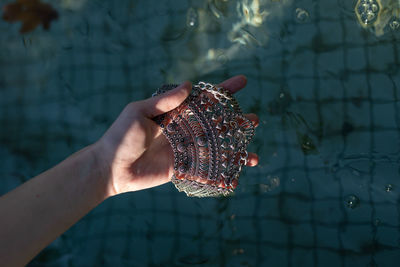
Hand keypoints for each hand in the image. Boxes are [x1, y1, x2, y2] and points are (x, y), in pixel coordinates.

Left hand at [95, 75, 259, 197]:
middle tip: (255, 119)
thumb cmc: (120, 137)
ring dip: (234, 148)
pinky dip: (222, 170)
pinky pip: (205, 168)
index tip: (242, 82)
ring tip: (253, 153)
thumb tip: (189, 85)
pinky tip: (237, 172)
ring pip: (215, 146)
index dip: (223, 91)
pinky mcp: (182, 169)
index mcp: (175, 113)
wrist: (110, 168)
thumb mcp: (138, 112)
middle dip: (236, 122)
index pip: (203, 99)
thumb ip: (164, 102)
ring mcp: (184, 150)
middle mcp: (183, 130)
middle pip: (215, 123)